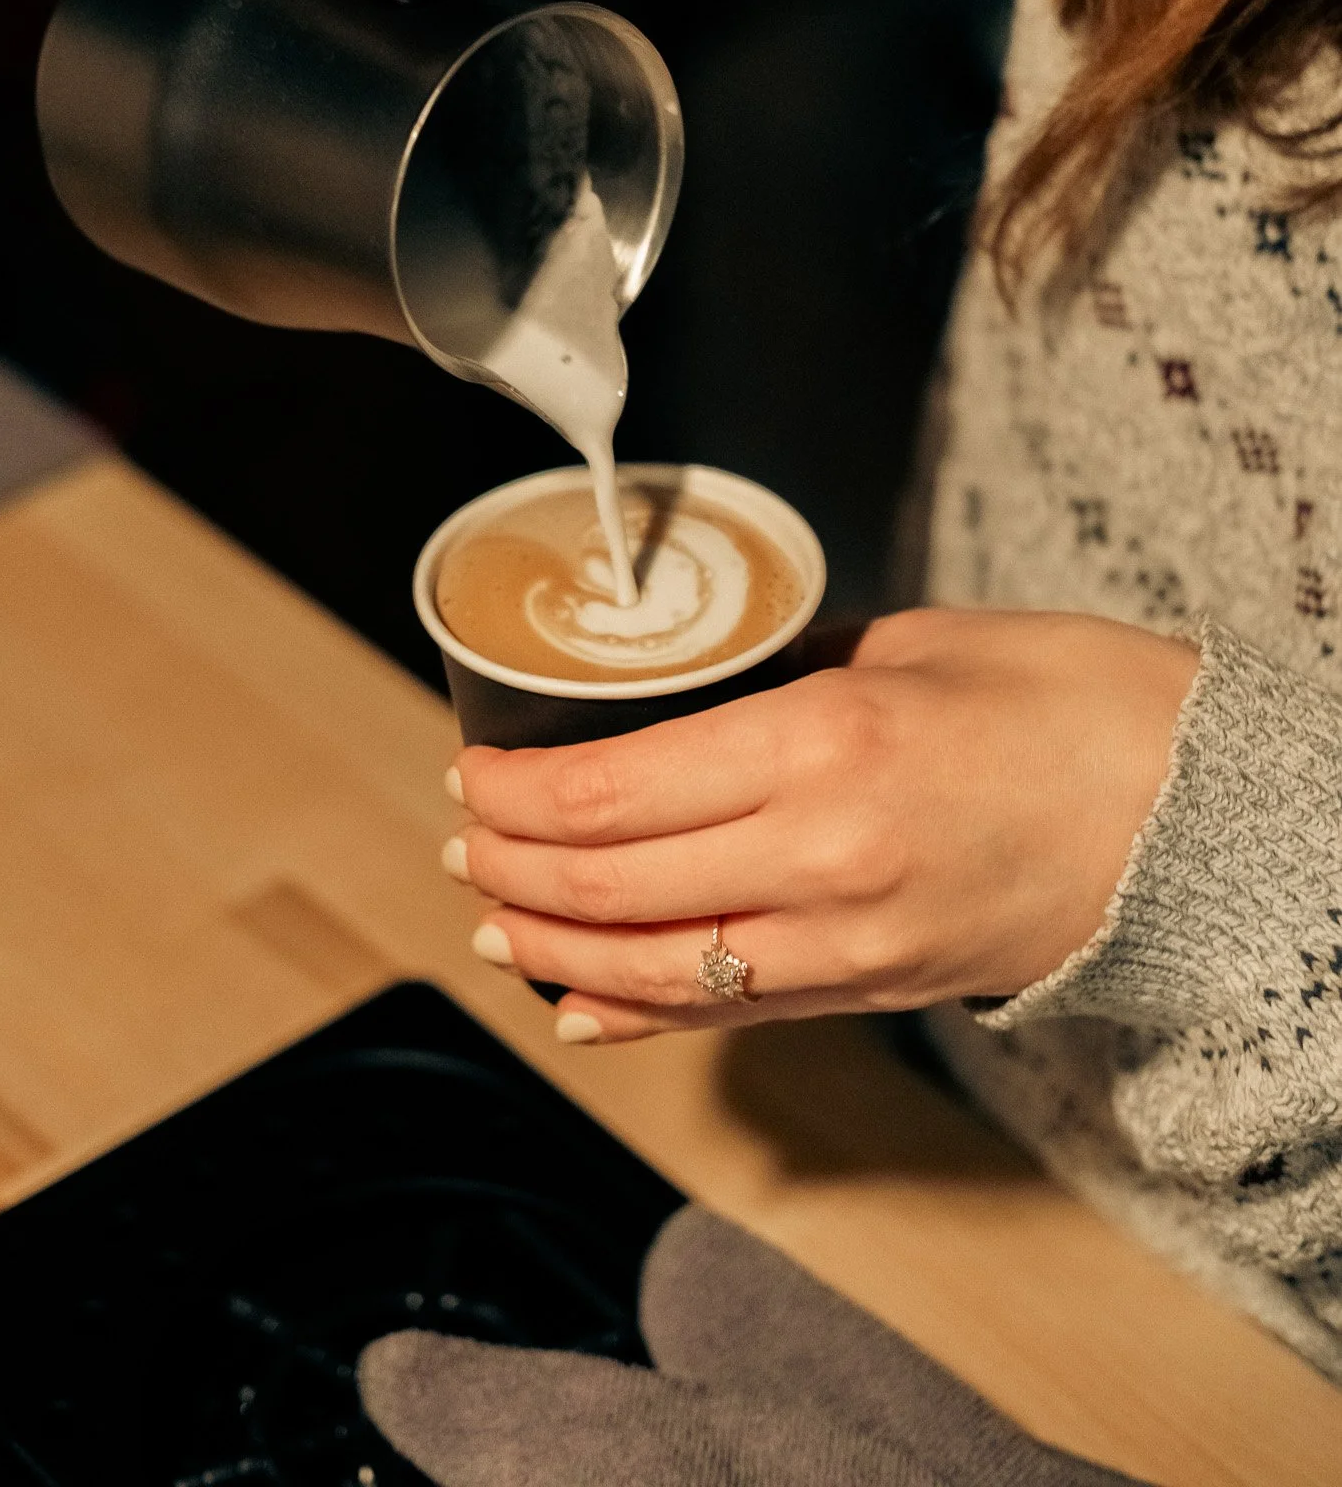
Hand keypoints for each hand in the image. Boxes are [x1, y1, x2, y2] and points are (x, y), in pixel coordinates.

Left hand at [443, 608, 1199, 1039]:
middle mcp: (819, 862)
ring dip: (549, 947)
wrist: (1196, 816)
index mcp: (823, 747)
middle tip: (463, 836)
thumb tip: (684, 706)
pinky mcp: (874, 992)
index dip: (513, 793)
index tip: (471, 769)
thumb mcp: (910, 644)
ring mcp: (846, 947)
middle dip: (509, 867)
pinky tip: (575, 1003)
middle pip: (605, 891)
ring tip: (494, 916)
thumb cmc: (1067, 699)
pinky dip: (633, 1012)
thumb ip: (784, 681)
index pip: (610, 795)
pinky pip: (726, 1015)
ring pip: (649, 972)